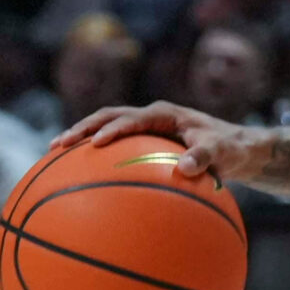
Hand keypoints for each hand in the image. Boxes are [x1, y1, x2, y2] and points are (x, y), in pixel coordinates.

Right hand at [56, 101, 265, 182]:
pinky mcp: (143, 141)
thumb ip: (205, 157)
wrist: (237, 149)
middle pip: (107, 116)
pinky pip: (115, 146)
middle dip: (82, 129)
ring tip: (52, 154)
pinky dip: (95, 155)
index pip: (131, 117)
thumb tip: (185, 167)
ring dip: (81, 137)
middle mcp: (150, 116)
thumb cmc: (230, 149)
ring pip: (105, 127)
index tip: (95, 144)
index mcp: (164, 114)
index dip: (112, 129)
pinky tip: (77, 175)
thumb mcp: (222, 152)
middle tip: (57, 145)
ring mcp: (145, 128)